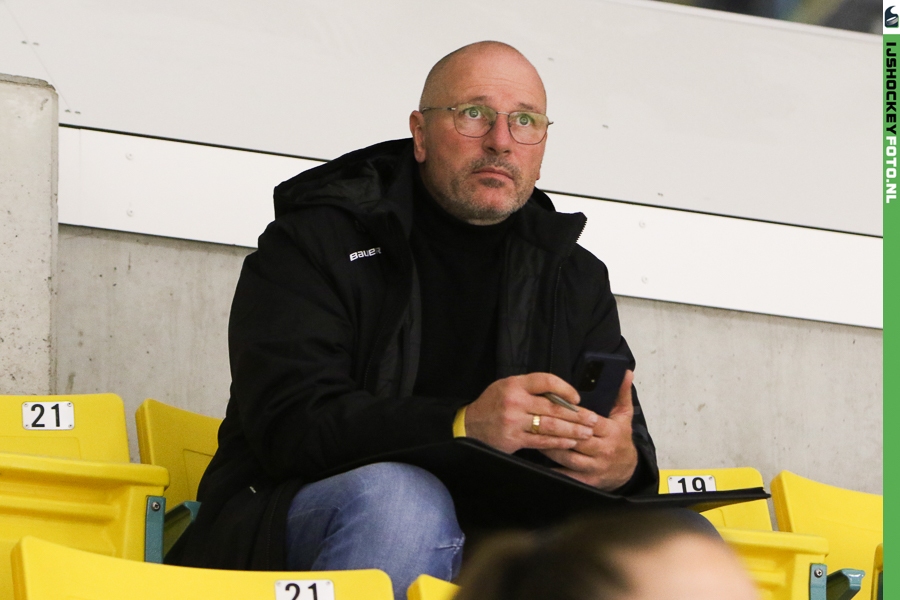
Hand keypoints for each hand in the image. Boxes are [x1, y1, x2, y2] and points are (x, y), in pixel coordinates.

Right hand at [465, 373, 599, 453]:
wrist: (469, 425)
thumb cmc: (493, 404)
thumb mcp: (507, 387)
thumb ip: (531, 389)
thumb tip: (561, 395)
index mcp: (515, 384)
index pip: (546, 381)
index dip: (565, 389)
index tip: (577, 398)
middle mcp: (515, 401)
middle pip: (553, 407)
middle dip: (577, 414)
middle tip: (593, 419)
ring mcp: (514, 421)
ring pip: (550, 425)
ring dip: (572, 430)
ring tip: (587, 432)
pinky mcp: (514, 439)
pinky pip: (541, 441)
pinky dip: (558, 443)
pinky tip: (570, 443)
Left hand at [542, 370, 638, 490]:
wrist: (627, 470)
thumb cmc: (620, 439)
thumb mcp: (623, 416)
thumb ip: (622, 394)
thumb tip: (626, 372)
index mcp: (611, 432)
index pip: (589, 421)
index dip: (572, 415)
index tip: (555, 407)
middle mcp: (604, 450)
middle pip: (576, 438)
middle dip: (557, 430)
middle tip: (538, 421)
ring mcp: (595, 467)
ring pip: (568, 456)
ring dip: (550, 447)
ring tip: (535, 437)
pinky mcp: (588, 481)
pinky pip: (567, 475)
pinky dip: (554, 469)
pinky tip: (540, 461)